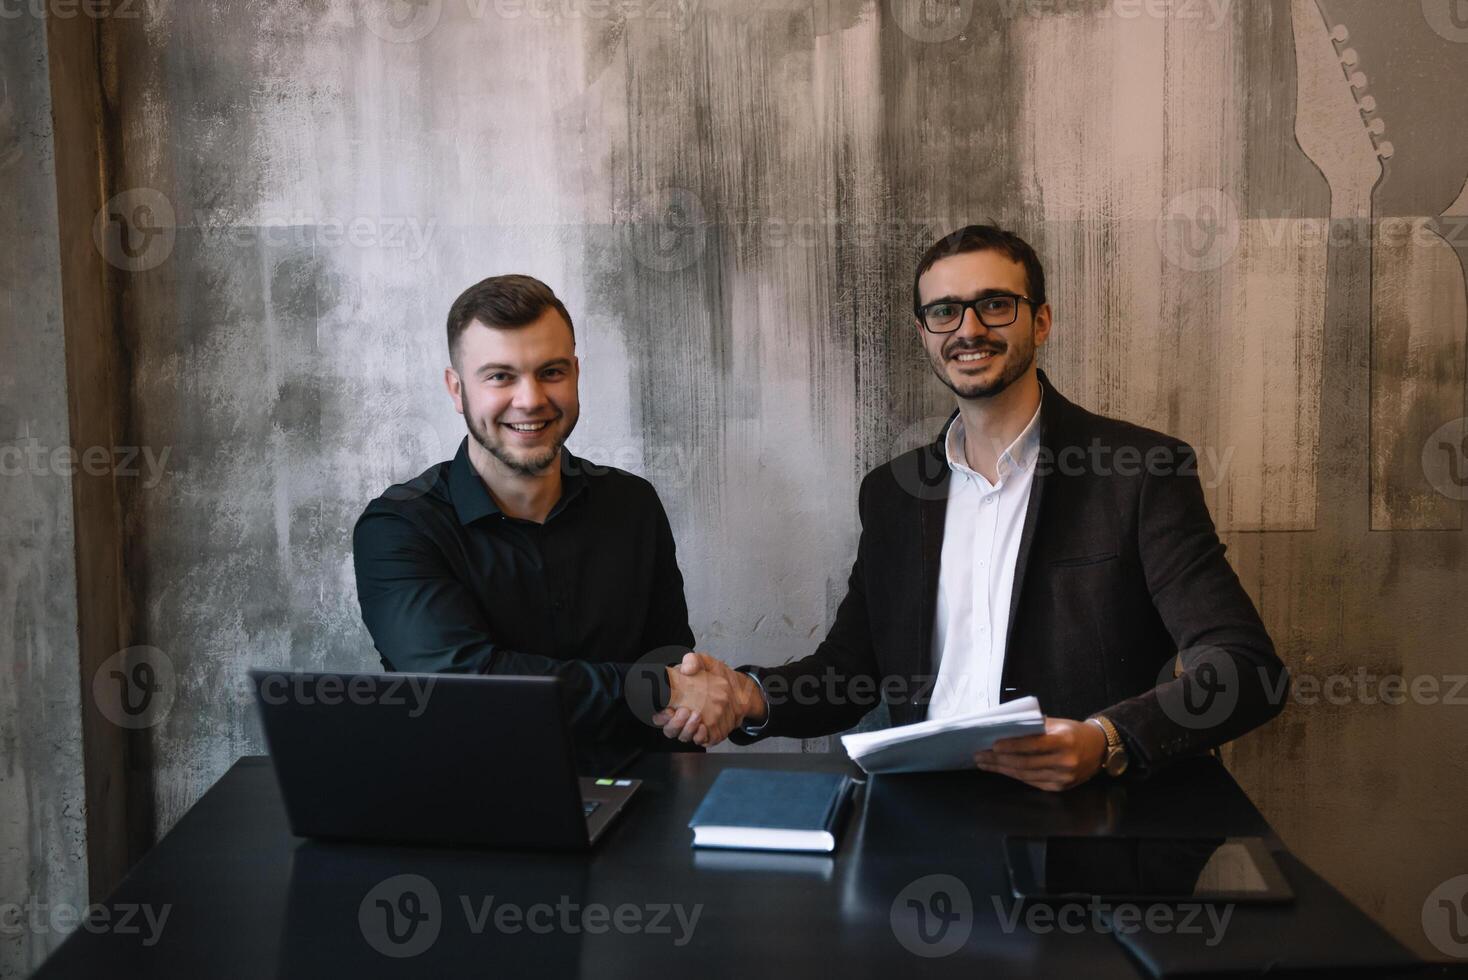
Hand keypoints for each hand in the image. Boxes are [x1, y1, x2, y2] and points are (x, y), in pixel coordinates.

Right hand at [651, 652, 760, 746]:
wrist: (741, 689)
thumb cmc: (719, 677)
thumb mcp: (706, 663)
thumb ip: (694, 660)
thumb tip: (686, 668)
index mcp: (676, 701)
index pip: (659, 715)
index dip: (660, 716)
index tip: (667, 709)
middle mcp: (683, 717)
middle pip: (669, 729)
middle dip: (674, 723)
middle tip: (683, 712)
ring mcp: (696, 727)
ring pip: (683, 737)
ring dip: (687, 729)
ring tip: (696, 716)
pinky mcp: (709, 734)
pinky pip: (701, 741)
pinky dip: (700, 737)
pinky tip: (703, 727)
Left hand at [974, 717, 1106, 791]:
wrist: (1099, 748)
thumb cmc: (1073, 732)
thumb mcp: (1057, 724)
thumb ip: (1034, 727)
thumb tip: (1005, 730)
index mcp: (1064, 741)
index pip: (1032, 745)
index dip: (1012, 746)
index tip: (993, 745)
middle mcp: (1065, 761)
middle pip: (1025, 763)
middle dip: (999, 760)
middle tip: (980, 756)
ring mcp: (1063, 777)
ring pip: (1026, 775)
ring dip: (1002, 769)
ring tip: (985, 763)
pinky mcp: (1060, 787)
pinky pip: (1032, 782)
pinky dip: (1015, 775)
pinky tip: (1002, 770)